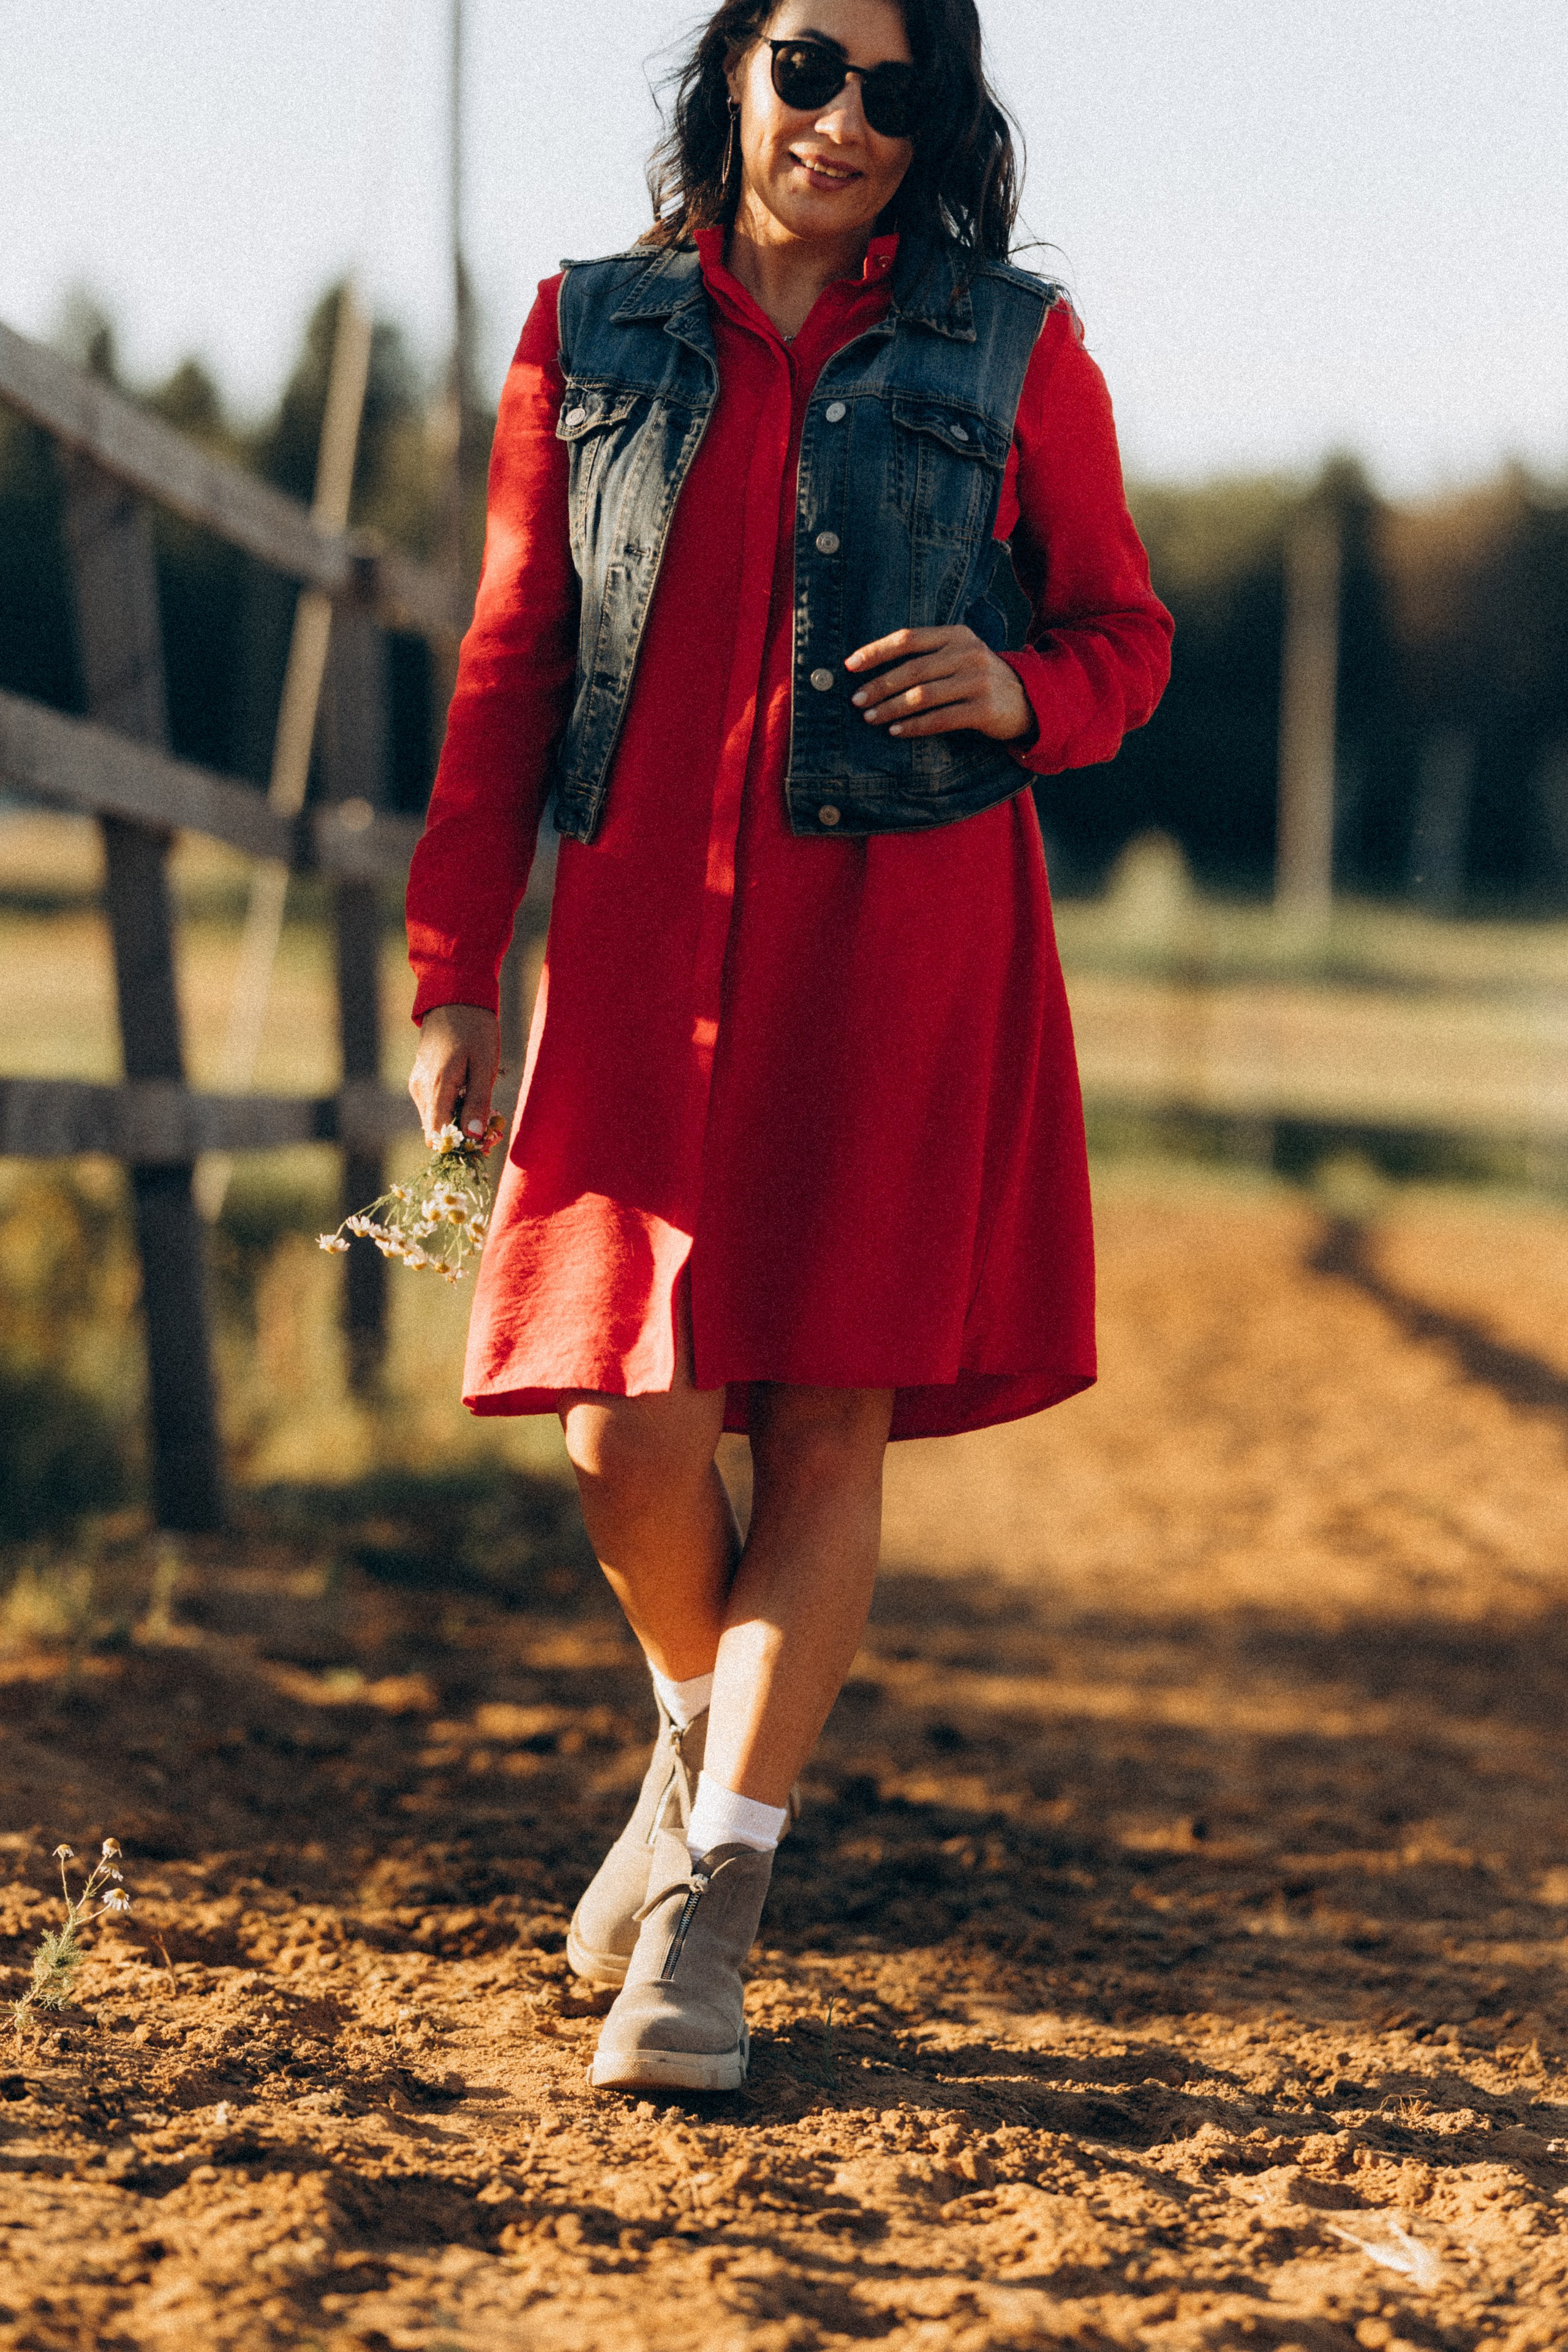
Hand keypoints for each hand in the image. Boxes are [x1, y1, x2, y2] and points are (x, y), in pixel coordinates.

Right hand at [408, 1003, 500, 1145]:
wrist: (455, 997)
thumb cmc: (474, 1028)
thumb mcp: (484, 1065)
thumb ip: (478, 1102)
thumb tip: (473, 1137)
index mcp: (435, 1088)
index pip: (439, 1136)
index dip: (462, 1146)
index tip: (487, 1142)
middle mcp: (420, 1090)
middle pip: (437, 1132)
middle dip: (465, 1136)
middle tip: (494, 1128)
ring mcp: (418, 1085)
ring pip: (436, 1120)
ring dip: (461, 1123)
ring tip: (489, 1111)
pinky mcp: (421, 1080)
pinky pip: (435, 1106)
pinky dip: (454, 1110)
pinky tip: (475, 1099)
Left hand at [844, 625, 1035, 743]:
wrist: (1029, 700)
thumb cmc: (980, 680)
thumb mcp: (960, 656)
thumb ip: (928, 655)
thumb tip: (876, 667)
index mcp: (957, 635)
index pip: (908, 638)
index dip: (876, 651)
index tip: (850, 665)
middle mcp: (968, 653)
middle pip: (912, 669)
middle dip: (880, 686)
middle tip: (857, 700)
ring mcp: (978, 681)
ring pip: (923, 695)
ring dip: (892, 708)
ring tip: (870, 718)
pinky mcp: (985, 709)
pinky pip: (940, 719)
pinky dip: (914, 726)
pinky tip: (896, 731)